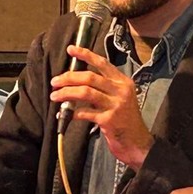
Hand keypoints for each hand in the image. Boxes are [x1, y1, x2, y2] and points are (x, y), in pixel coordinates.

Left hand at [49, 45, 153, 167]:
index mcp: (123, 82)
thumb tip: (76, 82)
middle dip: (69, 77)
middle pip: (90, 77)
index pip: (102, 63)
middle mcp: (121, 90)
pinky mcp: (109, 120)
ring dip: (66, 93)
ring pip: (85, 92)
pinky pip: (86, 113)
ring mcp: (116, 105)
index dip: (85, 54)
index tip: (71, 49)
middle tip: (54, 82)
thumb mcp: (120, 99)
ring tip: (54, 96)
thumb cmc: (125, 121)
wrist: (138, 143)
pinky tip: (66, 115)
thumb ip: (104, 89)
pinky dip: (73, 113)